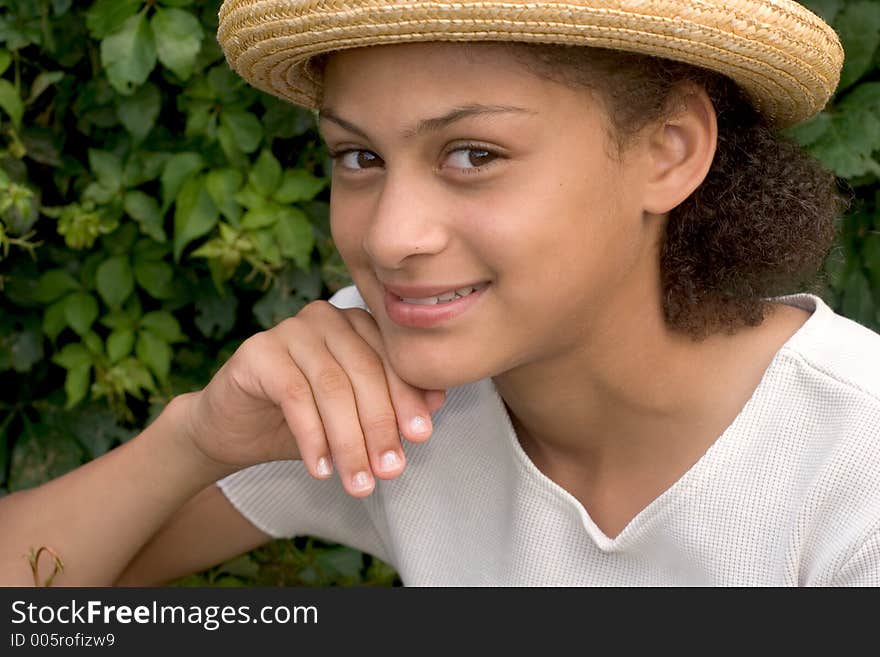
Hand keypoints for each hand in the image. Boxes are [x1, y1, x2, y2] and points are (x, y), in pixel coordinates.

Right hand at [183, 300, 445, 496]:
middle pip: (364, 372)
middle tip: (390, 471)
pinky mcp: (257, 351)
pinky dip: (313, 437)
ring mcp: (290, 330)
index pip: (391, 359)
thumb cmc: (305, 421)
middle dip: (381, 426)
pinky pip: (295, 395)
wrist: (236, 430)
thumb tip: (437, 402)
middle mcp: (327, 318)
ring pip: (332, 387)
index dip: (408, 398)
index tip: (421, 438)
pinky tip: (321, 469)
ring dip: (349, 441)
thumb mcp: (355, 418)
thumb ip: (391, 405)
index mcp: (358, 325)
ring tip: (359, 483)